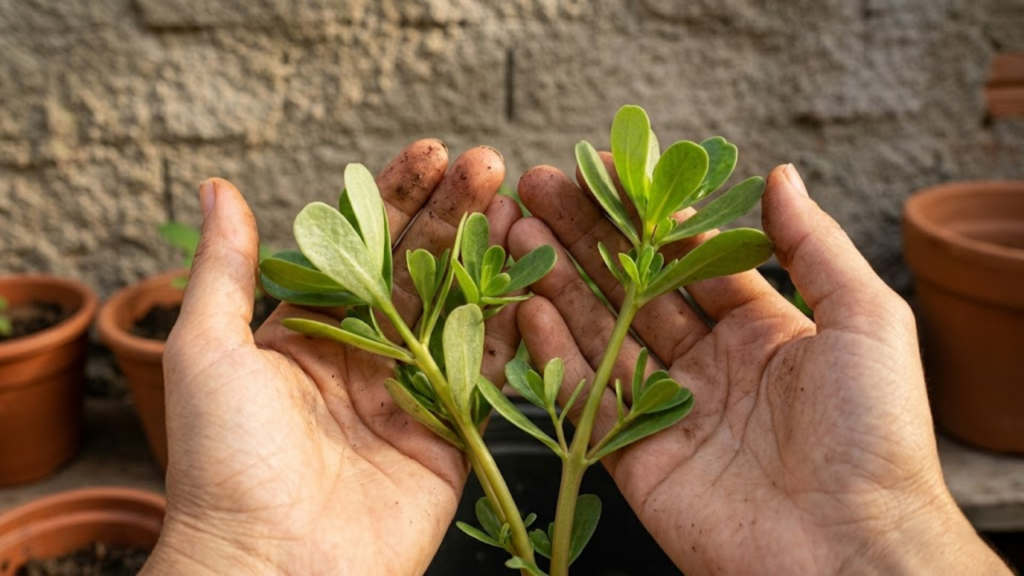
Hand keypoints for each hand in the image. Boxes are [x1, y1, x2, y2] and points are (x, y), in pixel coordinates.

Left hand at [143, 142, 520, 574]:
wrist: (271, 568)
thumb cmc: (222, 463)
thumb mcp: (208, 351)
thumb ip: (226, 269)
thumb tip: (219, 189)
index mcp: (309, 332)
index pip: (360, 245)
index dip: (395, 196)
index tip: (428, 152)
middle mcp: (365, 358)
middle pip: (418, 269)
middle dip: (453, 213)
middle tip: (488, 163)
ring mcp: (411, 396)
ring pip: (460, 311)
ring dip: (488, 257)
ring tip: (516, 205)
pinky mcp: (450, 438)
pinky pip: (488, 375)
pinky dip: (513, 328)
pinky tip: (533, 279)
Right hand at [510, 162, 1008, 573]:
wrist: (852, 551)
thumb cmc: (876, 436)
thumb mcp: (865, 321)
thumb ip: (814, 246)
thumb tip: (779, 175)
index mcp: (762, 329)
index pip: (688, 254)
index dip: (643, 213)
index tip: (601, 170)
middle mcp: (710, 365)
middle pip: (634, 286)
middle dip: (586, 235)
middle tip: (538, 188)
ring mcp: (670, 411)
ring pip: (602, 334)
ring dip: (558, 282)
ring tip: (518, 232)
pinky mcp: (637, 459)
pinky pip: (586, 399)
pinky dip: (554, 355)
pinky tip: (526, 308)